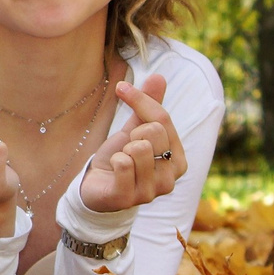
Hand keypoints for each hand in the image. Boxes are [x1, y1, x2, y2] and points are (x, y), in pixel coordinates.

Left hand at [77, 74, 186, 212]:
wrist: (95, 187)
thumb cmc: (120, 158)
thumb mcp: (134, 130)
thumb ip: (148, 107)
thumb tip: (158, 75)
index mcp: (178, 159)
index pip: (163, 119)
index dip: (139, 100)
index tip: (121, 88)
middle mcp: (171, 178)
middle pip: (153, 132)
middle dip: (131, 134)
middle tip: (125, 149)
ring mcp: (151, 192)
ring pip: (138, 148)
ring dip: (122, 150)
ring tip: (120, 162)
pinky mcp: (128, 199)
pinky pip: (123, 164)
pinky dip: (113, 161)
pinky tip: (113, 172)